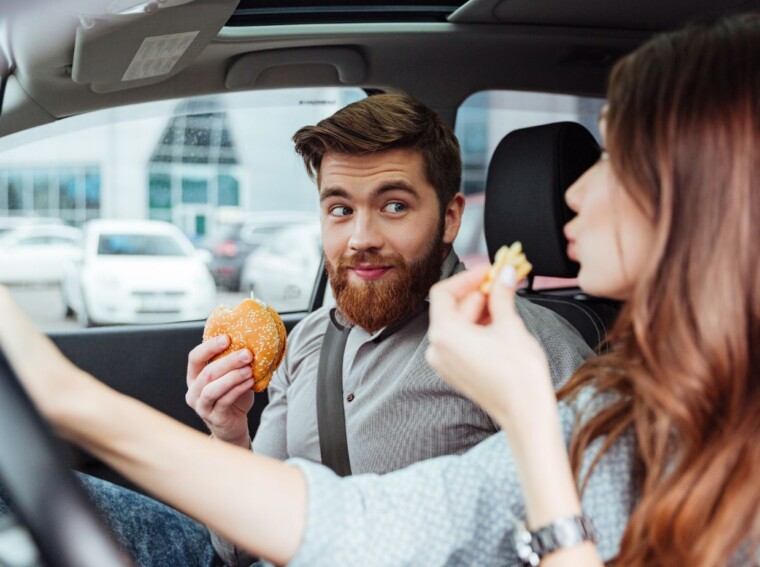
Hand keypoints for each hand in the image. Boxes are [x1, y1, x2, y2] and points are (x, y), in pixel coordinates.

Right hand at [186, 337, 254, 447]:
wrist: (233, 425)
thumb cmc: (232, 396)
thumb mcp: (231, 377)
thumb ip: (233, 363)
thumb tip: (252, 341)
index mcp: (195, 376)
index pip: (195, 357)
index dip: (209, 347)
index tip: (227, 338)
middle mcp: (194, 391)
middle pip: (207, 373)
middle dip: (228, 361)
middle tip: (247, 353)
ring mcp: (202, 406)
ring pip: (212, 389)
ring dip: (232, 377)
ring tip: (249, 369)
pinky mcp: (214, 418)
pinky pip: (224, 401)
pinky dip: (238, 390)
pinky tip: (250, 382)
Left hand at [426, 265, 554, 429]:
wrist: (526, 413)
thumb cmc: (517, 376)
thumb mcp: (510, 325)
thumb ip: (502, 294)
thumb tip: (503, 274)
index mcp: (444, 334)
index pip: (444, 291)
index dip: (467, 277)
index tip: (487, 270)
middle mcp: (438, 348)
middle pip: (452, 307)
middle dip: (478, 292)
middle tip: (502, 280)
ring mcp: (446, 361)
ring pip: (458, 323)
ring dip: (480, 308)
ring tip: (506, 299)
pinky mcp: (456, 370)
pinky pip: (462, 339)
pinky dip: (478, 327)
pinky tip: (500, 320)